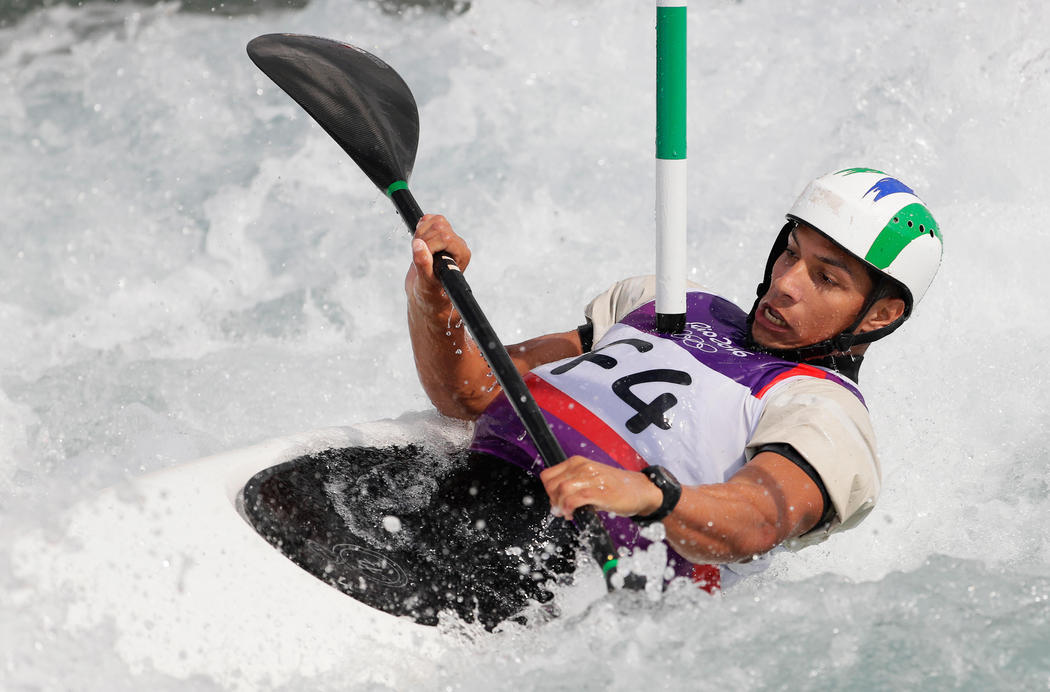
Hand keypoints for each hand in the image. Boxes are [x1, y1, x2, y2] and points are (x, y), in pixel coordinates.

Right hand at [405, 214, 471, 307]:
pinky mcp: (439, 234)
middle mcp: (458, 244)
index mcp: (462, 254)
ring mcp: (449, 237)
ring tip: (418, 252)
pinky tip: (419, 244)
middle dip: (423, 238)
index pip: (445, 237)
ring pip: (434, 220)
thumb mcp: (426, 282)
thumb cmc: (430, 293)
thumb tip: (418, 245)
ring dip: (420, 233)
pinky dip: (419, 228)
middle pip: (439, 225)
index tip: (421, 256)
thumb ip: (423, 264)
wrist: (427, 293)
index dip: (429, 243)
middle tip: (417, 255)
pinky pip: (429, 219)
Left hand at [539, 456, 662, 520]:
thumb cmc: (616, 486)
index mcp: (578, 462)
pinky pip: (573, 500)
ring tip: (567, 513)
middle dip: (552, 500)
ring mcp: (590, 478)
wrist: (640, 490)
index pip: (548, 475)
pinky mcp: (598, 492)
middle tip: (560, 510)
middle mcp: (582, 467)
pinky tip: (573, 514)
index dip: (547, 491)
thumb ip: (574, 484)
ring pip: (561, 491)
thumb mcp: (591, 478)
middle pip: (552, 484)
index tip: (555, 501)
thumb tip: (558, 500)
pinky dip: (568, 509)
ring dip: (560, 506)